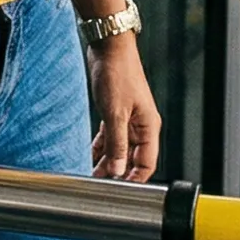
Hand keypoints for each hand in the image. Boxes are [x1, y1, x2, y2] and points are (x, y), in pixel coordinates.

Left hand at [86, 35, 160, 180]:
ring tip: (91, 175)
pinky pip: (110, 137)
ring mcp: (129, 118)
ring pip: (120, 148)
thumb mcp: (114, 114)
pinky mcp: (116, 111)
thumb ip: (116, 144)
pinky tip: (90, 156)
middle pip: (132, 158)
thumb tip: (116, 170)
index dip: (135, 180)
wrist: (109, 46)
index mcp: (149, 126)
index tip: (120, 193)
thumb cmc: (117, 73)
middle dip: (117, 173)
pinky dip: (101, 147)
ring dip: (107, 162)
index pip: (147, 163)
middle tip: (100, 186)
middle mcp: (141, 125)